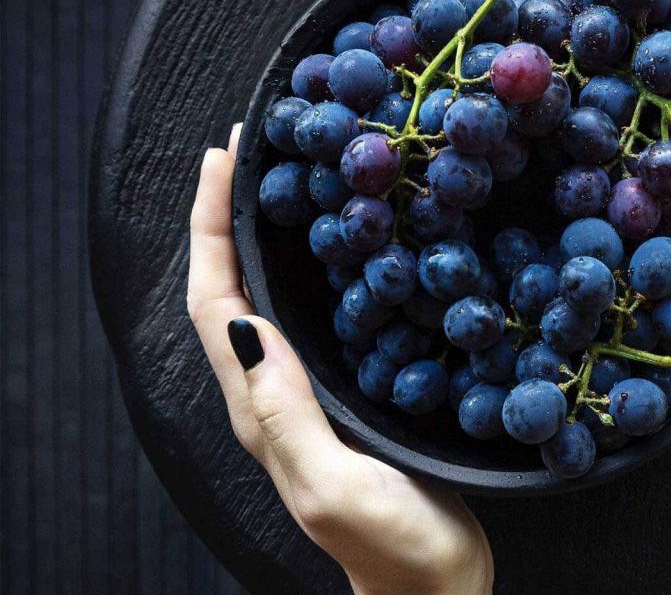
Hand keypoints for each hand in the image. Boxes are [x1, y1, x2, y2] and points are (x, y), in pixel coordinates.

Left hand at [186, 125, 491, 594]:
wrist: (432, 586)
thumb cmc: (391, 543)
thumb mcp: (333, 484)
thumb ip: (285, 413)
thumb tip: (244, 322)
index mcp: (260, 409)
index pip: (213, 301)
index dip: (210, 227)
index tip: (224, 159)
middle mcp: (271, 393)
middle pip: (228, 288)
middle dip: (226, 215)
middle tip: (249, 147)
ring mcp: (306, 394)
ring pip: (265, 298)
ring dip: (260, 235)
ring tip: (284, 178)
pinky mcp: (343, 395)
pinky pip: (309, 317)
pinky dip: (307, 270)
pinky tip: (342, 244)